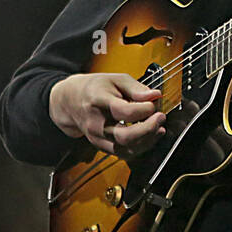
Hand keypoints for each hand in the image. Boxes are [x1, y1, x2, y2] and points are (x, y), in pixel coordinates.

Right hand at [49, 73, 166, 157]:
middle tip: (160, 117)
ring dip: (148, 139)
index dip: (144, 109)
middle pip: (125, 136)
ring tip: (158, 126)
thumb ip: (136, 88)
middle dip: (148, 129)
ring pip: (126, 149)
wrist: (70, 101)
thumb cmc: (95, 88)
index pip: (124, 111)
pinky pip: (124, 153)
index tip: (153, 102)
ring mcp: (97, 138)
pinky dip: (141, 146)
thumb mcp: (115, 79)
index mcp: (98, 101)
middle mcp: (96, 123)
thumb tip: (154, 96)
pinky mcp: (101, 146)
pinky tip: (151, 135)